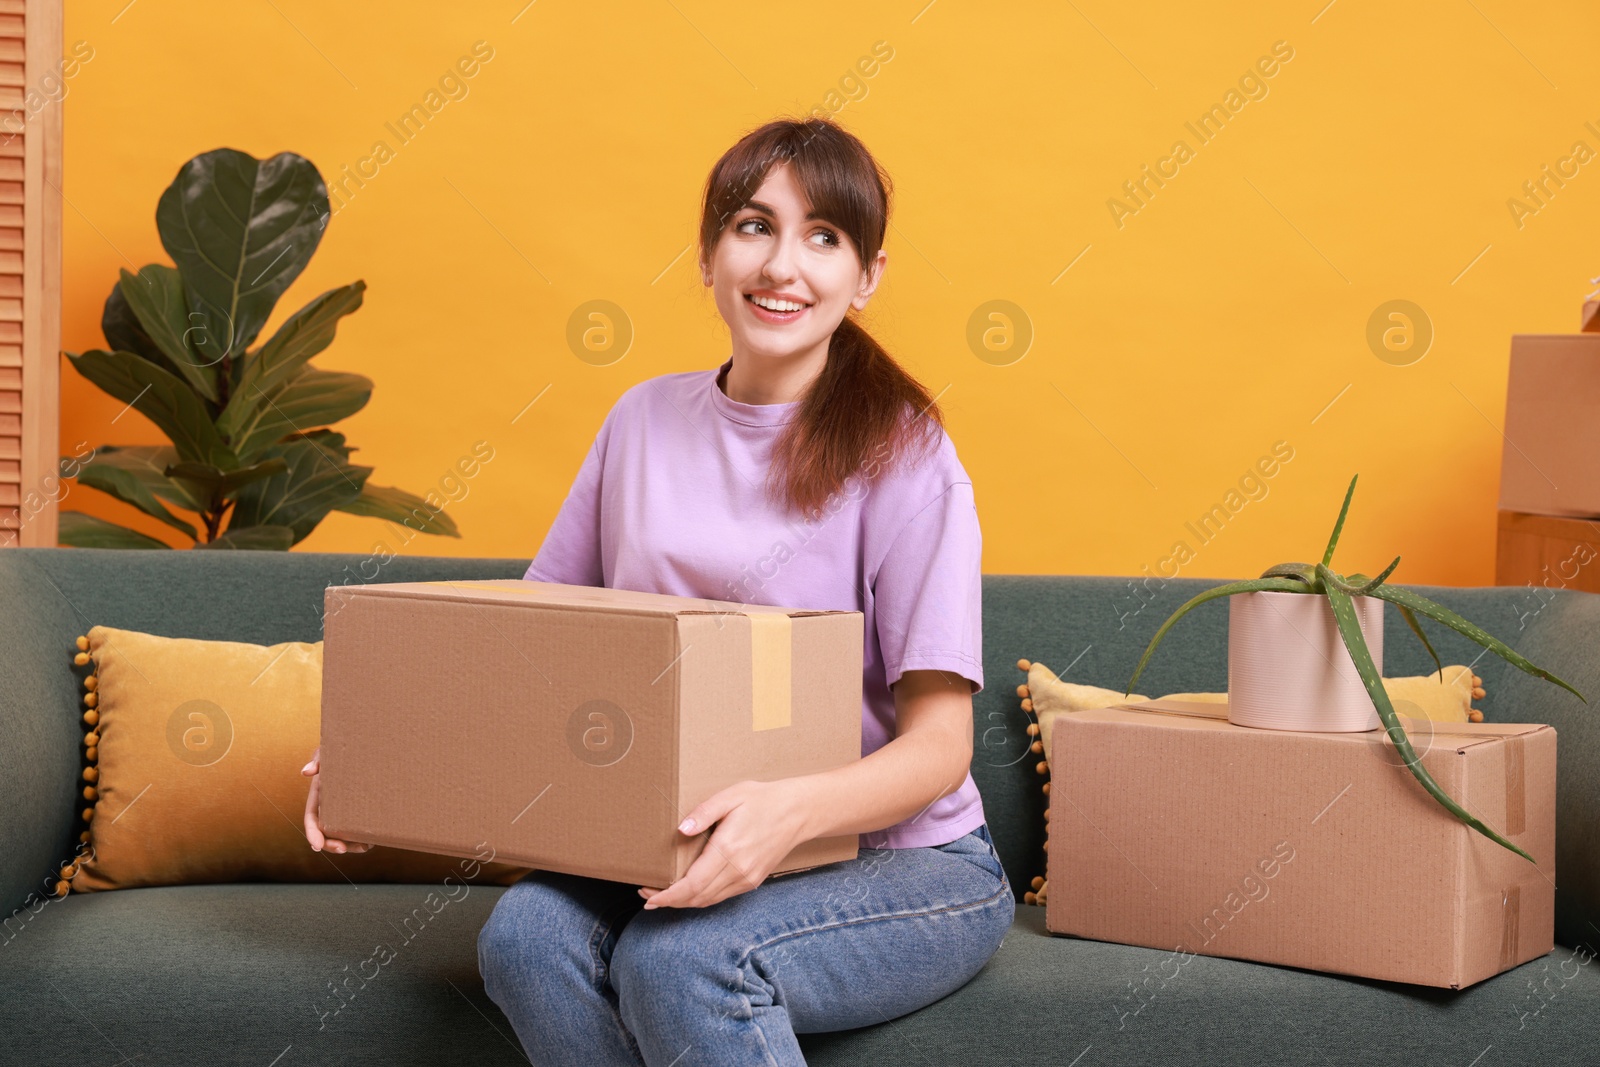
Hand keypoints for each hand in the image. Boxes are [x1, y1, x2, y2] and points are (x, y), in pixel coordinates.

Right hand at [301, 746, 374, 854]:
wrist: (364, 745)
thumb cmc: (341, 749)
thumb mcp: (327, 751)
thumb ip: (318, 759)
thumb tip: (306, 772)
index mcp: (319, 797)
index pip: (311, 819)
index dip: (312, 833)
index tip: (316, 846)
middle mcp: (331, 807)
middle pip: (327, 832)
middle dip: (331, 844)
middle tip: (342, 849)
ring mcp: (346, 810)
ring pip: (344, 834)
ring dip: (350, 845)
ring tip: (363, 847)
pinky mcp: (362, 809)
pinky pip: (359, 828)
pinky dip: (364, 838)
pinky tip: (371, 842)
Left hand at [637, 778, 810, 909]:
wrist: (798, 812)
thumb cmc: (763, 800)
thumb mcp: (731, 796)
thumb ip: (703, 813)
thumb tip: (681, 830)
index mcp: (729, 849)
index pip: (693, 884)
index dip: (669, 895)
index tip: (649, 897)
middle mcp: (739, 870)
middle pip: (698, 897)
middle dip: (670, 900)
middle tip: (647, 894)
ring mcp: (747, 878)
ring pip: (709, 900)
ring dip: (684, 901)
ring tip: (663, 894)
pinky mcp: (753, 880)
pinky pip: (721, 896)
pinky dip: (701, 898)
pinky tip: (690, 890)